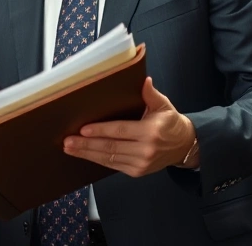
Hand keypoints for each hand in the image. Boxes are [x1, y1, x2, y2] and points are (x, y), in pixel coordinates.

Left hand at [63, 77, 197, 176]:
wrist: (184, 146)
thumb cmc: (170, 123)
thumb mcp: (164, 105)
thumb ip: (151, 94)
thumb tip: (144, 80)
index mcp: (150, 132)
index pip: (120, 131)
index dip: (100, 131)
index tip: (82, 129)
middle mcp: (145, 150)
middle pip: (110, 147)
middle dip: (86, 145)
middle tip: (68, 141)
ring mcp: (141, 164)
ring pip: (109, 159)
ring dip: (87, 154)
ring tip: (70, 148)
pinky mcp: (137, 172)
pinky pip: (113, 165)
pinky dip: (97, 160)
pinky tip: (85, 154)